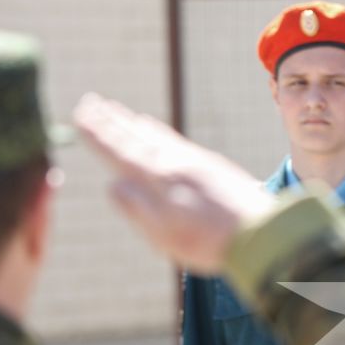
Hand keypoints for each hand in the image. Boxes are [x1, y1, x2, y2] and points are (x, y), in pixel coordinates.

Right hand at [72, 94, 275, 273]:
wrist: (264, 233)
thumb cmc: (210, 241)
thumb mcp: (165, 234)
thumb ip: (137, 208)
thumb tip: (113, 184)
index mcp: (159, 179)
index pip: (120, 151)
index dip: (99, 134)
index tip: (80, 115)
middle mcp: (176, 163)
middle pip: (137, 137)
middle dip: (112, 121)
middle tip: (91, 102)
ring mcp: (196, 162)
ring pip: (157, 136)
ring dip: (133, 123)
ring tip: (117, 111)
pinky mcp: (213, 166)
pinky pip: (175, 141)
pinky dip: (159, 131)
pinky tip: (155, 130)